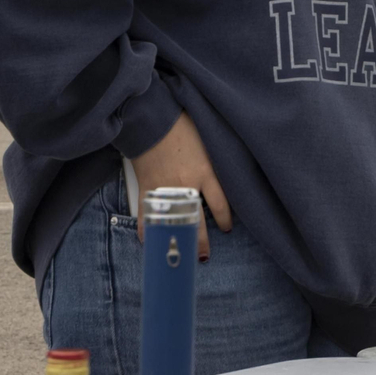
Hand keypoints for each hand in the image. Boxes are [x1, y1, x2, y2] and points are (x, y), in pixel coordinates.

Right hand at [129, 111, 230, 260]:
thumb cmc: (183, 124)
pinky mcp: (146, 188)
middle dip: (201, 243)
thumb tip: (229, 170)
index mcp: (206, 171)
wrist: (152, 118)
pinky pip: (145, 216)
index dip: (225, 220)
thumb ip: (218, 160)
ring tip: (179, 254)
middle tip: (204, 256)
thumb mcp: (210, 140)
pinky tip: (150, 242)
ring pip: (172, 223)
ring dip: (176, 241)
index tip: (226, 227)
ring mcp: (164, 189)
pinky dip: (147, 231)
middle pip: (196, 222)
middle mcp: (187, 185)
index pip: (222, 204)